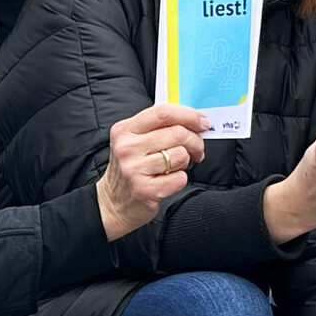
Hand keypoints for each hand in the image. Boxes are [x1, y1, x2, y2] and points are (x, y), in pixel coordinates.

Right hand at [95, 102, 209, 240]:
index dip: (189, 115)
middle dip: (195, 140)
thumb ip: (159, 126)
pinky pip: (180, 178)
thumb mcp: (135, 140)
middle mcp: (127, 148)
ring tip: (174, 166)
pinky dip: (180, 179)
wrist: (113, 202)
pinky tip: (168, 180)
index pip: (163, 112)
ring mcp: (134, 170)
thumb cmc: (132, 167)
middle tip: (197, 148)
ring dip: (185, 160)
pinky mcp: (144, 190)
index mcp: (125, 130)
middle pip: (177, 133)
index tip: (202, 122)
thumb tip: (196, 119)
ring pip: (181, 155)